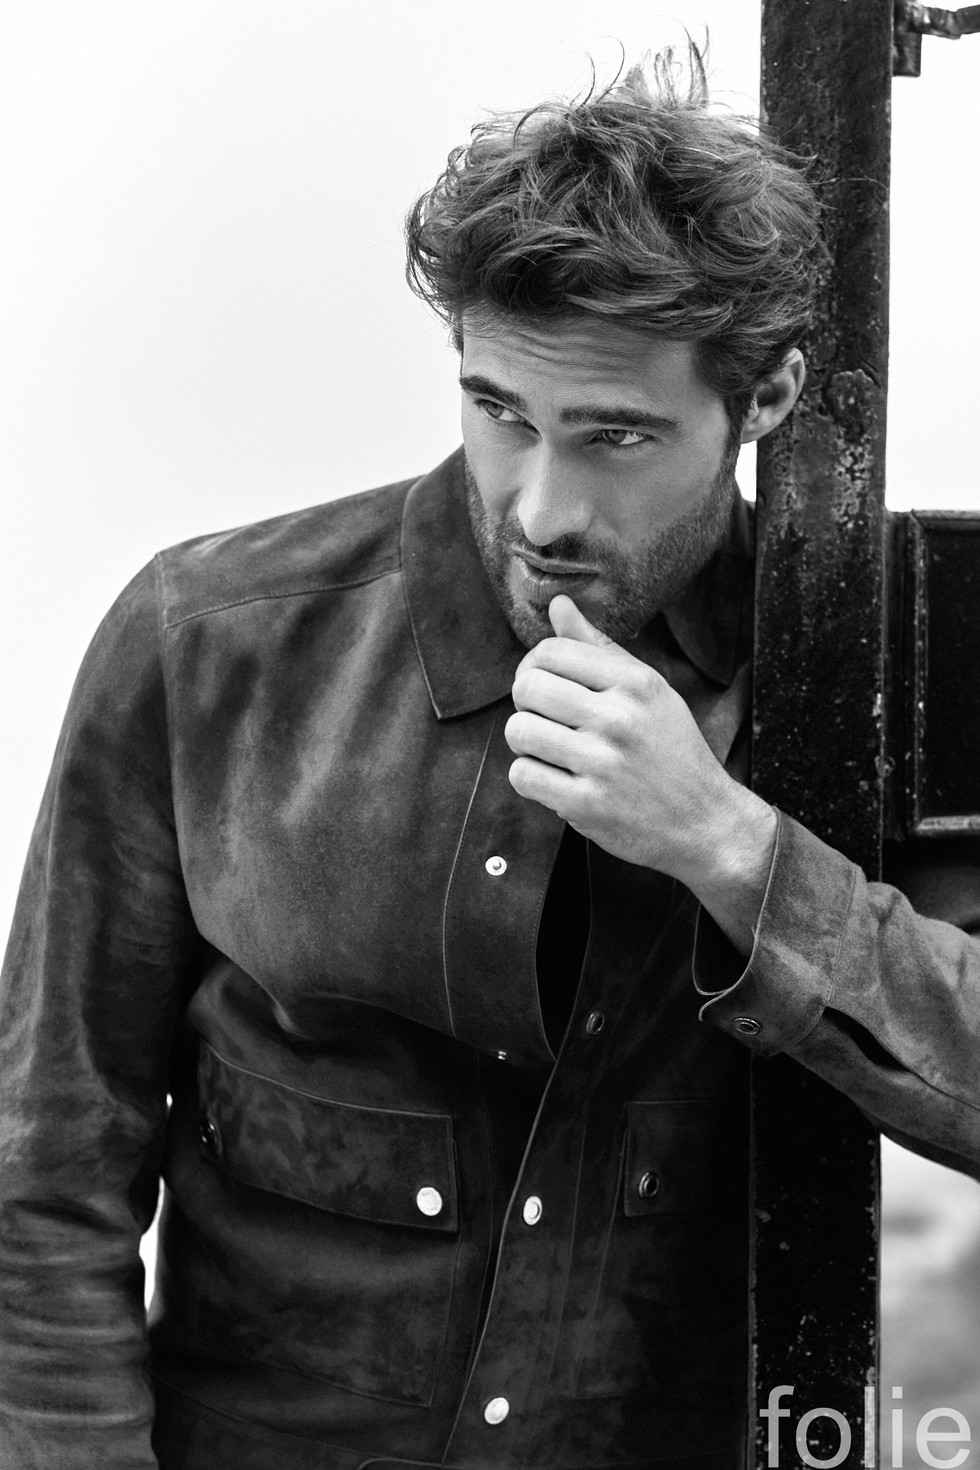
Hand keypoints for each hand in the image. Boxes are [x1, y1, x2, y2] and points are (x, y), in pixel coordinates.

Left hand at [504, 595, 776, 951]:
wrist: (704, 822)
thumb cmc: (672, 751)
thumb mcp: (649, 690)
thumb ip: (600, 648)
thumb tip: (558, 605)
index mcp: (635, 683)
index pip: (551, 652)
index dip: (535, 666)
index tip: (546, 684)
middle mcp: (619, 718)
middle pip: (527, 687)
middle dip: (526, 702)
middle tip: (546, 718)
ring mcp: (601, 763)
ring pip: (518, 730)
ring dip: (526, 742)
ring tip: (551, 750)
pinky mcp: (585, 805)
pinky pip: (522, 775)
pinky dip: (530, 778)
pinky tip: (555, 779)